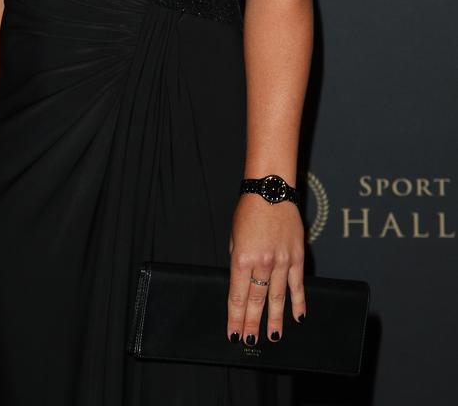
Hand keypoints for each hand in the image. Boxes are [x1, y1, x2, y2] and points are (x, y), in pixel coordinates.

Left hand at [227, 192, 305, 344]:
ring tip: (272, 336)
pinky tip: (298, 317)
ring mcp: (281, 261)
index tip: (234, 334)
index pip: (237, 296)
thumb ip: (238, 262)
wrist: (270, 191)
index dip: (235, 318)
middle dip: (252, 323)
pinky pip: (297, 284)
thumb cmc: (248, 211)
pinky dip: (298, 302)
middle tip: (250, 340)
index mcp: (241, 258)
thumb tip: (241, 284)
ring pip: (277, 298)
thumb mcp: (234, 237)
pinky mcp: (297, 257)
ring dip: (274, 319)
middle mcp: (262, 263)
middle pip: (256, 301)